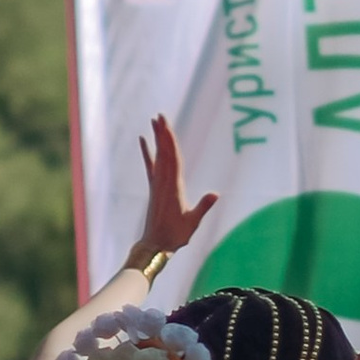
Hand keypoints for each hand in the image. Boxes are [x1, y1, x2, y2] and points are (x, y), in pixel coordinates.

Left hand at [125, 113, 217, 278]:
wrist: (155, 244)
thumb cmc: (175, 235)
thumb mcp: (193, 223)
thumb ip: (203, 207)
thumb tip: (216, 194)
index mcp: (173, 187)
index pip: (173, 159)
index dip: (170, 142)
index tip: (167, 126)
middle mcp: (163, 182)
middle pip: (164, 152)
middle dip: (163, 133)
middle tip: (160, 115)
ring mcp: (157, 184)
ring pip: (158, 156)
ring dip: (157, 138)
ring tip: (155, 120)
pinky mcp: (154, 188)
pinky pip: (150, 166)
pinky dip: (147, 152)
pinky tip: (143, 140)